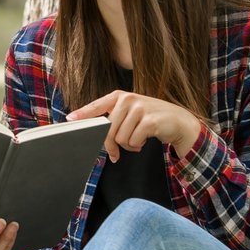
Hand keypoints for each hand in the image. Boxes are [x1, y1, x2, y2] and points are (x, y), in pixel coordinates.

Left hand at [67, 90, 201, 160]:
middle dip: (111, 145)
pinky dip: (138, 146)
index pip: (96, 106)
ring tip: (138, 139)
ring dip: (128, 145)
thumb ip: (113, 119)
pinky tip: (145, 140)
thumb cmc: (150, 119)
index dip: (82, 114)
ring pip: (120, 138)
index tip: (69, 120)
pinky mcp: (149, 120)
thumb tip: (92, 133)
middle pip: (107, 130)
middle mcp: (127, 99)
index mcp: (119, 96)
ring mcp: (139, 108)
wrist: (179, 121)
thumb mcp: (130, 114)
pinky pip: (133, 141)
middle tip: (117, 153)